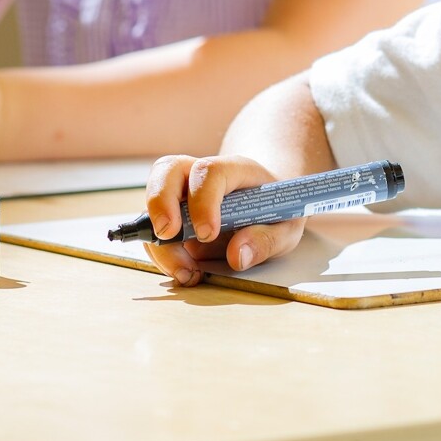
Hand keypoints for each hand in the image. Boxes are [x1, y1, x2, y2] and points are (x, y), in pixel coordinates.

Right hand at [140, 153, 306, 285]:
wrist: (268, 206)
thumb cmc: (277, 211)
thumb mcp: (287, 227)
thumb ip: (267, 240)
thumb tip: (238, 255)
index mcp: (235, 169)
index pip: (209, 172)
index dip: (203, 201)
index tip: (207, 233)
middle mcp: (202, 175)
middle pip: (168, 170)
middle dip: (160, 203)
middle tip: (167, 236)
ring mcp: (183, 193)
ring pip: (153, 200)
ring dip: (159, 240)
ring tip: (184, 271)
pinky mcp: (173, 215)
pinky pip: (153, 229)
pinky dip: (161, 253)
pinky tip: (184, 271)